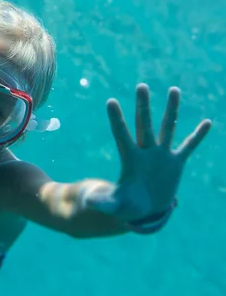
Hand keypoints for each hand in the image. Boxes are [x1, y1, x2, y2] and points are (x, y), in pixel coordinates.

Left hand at [83, 83, 210, 220]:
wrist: (144, 209)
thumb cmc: (126, 205)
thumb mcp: (114, 205)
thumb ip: (103, 202)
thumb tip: (88, 202)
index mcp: (129, 158)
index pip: (121, 134)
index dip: (116, 119)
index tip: (110, 101)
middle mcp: (145, 151)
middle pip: (144, 124)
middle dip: (143, 106)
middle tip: (141, 85)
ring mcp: (161, 155)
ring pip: (168, 127)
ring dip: (171, 110)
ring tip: (174, 89)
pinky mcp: (176, 163)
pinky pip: (189, 146)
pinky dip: (198, 136)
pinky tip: (207, 122)